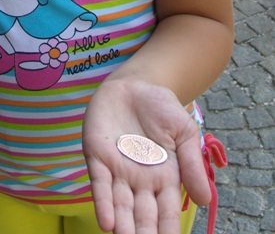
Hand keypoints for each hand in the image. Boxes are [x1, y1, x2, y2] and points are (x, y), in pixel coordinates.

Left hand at [83, 78, 210, 233]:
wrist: (136, 83)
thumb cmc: (162, 109)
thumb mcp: (184, 133)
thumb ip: (192, 164)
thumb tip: (205, 200)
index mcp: (164, 178)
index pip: (167, 213)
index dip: (169, 231)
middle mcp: (140, 181)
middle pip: (143, 216)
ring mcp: (118, 171)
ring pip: (121, 206)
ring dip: (123, 226)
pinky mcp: (98, 157)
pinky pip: (100, 184)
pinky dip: (104, 204)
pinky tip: (107, 223)